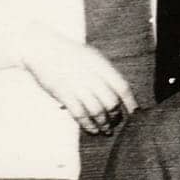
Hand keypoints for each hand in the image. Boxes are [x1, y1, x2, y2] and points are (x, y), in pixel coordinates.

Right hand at [21, 29, 138, 134]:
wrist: (44, 49)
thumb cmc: (70, 53)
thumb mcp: (93, 57)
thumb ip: (105, 73)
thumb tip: (116, 91)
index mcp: (102, 66)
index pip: (122, 87)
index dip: (130, 101)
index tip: (135, 112)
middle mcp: (92, 77)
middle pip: (111, 102)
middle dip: (116, 115)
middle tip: (116, 122)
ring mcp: (78, 86)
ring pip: (97, 111)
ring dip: (104, 123)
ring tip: (106, 130)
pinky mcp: (64, 95)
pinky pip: (80, 114)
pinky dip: (88, 125)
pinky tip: (92, 130)